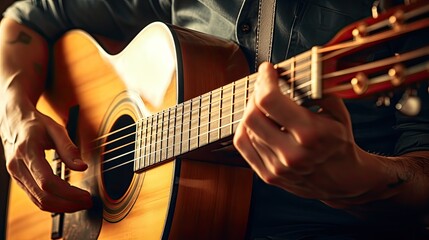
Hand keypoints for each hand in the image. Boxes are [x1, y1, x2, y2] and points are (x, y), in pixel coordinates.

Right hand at [1, 97, 92, 212]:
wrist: (14, 121)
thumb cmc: (36, 123)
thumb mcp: (56, 129)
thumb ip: (69, 149)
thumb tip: (82, 167)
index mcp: (27, 152)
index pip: (47, 181)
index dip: (68, 193)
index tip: (86, 196)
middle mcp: (17, 167)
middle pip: (42, 196)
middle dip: (67, 204)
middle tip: (87, 202)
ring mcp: (16, 175)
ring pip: (38, 201)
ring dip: (61, 206)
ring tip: (80, 202)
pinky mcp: (19, 179)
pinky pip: (35, 197)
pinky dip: (53, 201)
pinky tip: (67, 198)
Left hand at [233, 62, 391, 207]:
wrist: (341, 179)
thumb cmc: (339, 142)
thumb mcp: (337, 112)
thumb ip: (317, 88)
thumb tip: (296, 67)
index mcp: (311, 135)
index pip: (269, 101)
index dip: (264, 80)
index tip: (268, 69)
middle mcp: (292, 154)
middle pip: (252, 115)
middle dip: (256, 94)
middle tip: (265, 87)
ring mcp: (278, 168)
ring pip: (247, 129)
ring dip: (252, 111)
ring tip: (265, 105)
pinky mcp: (269, 176)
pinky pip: (242, 144)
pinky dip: (246, 127)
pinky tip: (257, 122)